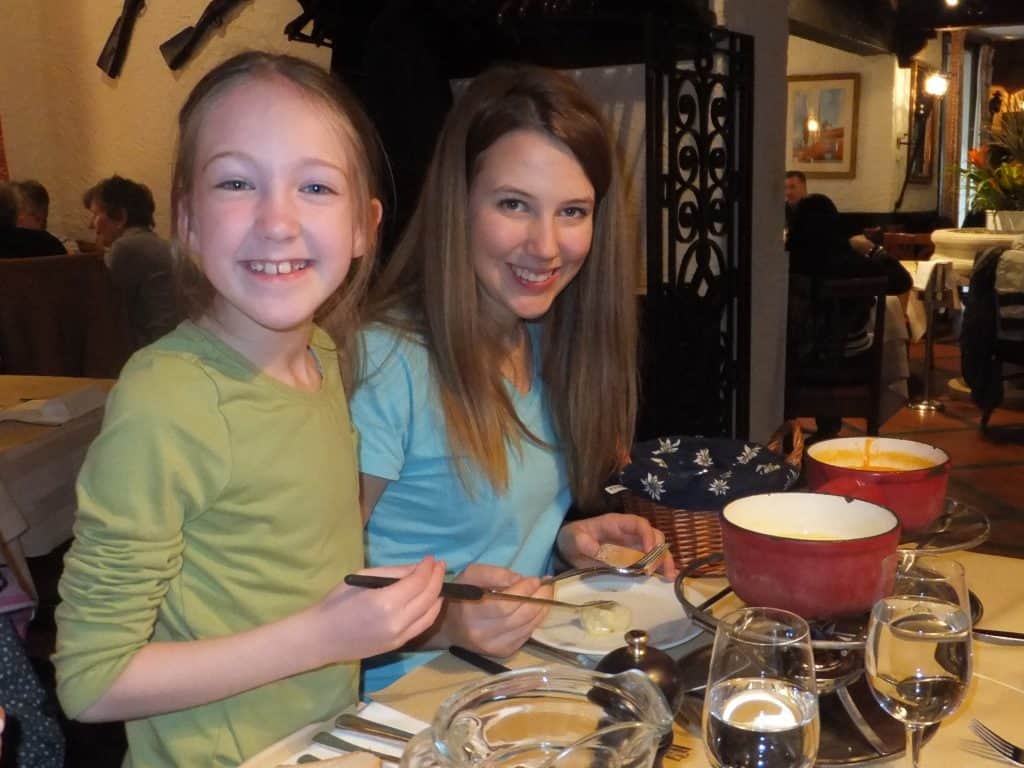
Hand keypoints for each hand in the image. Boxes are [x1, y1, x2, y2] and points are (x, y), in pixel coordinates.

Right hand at [309, 557, 445, 663]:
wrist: (321, 638)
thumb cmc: (337, 602)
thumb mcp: (363, 578)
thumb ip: (394, 573)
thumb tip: (417, 568)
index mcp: (386, 602)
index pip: (418, 582)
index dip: (428, 568)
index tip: (431, 558)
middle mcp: (397, 621)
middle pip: (429, 597)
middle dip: (437, 579)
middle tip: (440, 565)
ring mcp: (399, 637)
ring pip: (430, 615)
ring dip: (438, 596)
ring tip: (438, 581)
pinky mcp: (398, 645)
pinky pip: (421, 626)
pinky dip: (430, 612)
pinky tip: (430, 600)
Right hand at [433, 564, 551, 657]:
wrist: (449, 626)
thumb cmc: (461, 596)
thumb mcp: (470, 575)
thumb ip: (494, 574)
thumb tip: (520, 579)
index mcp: (471, 614)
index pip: (504, 606)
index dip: (523, 592)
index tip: (535, 579)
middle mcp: (483, 635)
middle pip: (520, 618)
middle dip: (539, 599)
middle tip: (547, 585)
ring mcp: (494, 647)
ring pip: (527, 628)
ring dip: (541, 609)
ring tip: (546, 594)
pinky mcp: (502, 652)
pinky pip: (526, 635)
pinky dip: (535, 621)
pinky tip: (537, 608)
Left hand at [557, 513, 676, 577]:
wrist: (569, 550)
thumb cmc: (573, 538)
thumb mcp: (572, 537)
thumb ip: (582, 541)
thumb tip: (595, 549)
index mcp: (616, 524)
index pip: (639, 523)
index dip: (647, 534)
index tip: (648, 550)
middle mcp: (629, 535)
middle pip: (654, 536)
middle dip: (659, 550)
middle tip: (654, 569)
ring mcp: (633, 548)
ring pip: (657, 551)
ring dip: (664, 562)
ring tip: (667, 577)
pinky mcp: (633, 561)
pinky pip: (650, 564)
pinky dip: (659, 571)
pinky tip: (666, 581)